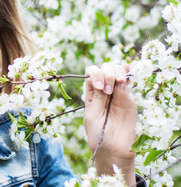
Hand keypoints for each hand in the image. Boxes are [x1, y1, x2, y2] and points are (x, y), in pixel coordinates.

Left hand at [84, 62, 136, 184]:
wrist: (114, 150)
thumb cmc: (98, 135)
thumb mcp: (92, 116)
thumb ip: (97, 98)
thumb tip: (101, 79)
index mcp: (91, 94)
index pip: (91, 74)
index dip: (95, 75)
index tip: (99, 87)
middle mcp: (103, 90)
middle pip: (104, 69)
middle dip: (106, 73)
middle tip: (108, 90)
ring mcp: (117, 93)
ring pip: (116, 71)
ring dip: (117, 70)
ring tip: (118, 82)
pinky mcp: (129, 98)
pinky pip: (128, 80)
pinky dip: (127, 72)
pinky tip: (127, 71)